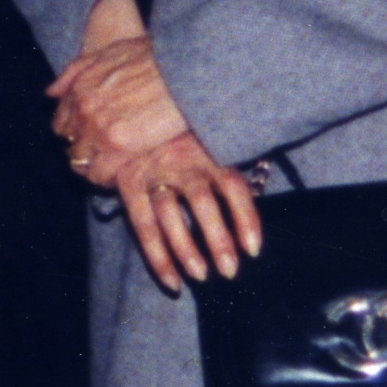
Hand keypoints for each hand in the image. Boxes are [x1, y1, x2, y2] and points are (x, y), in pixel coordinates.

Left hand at [49, 0, 190, 185]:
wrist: (184, 69)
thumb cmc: (155, 58)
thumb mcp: (108, 53)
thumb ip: (76, 72)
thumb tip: (50, 93)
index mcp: (79, 89)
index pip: (62, 124)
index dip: (78, 134)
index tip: (94, 140)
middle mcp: (83, 110)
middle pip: (71, 146)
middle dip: (86, 152)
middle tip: (107, 158)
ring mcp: (98, 129)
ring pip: (81, 163)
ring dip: (95, 168)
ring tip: (116, 170)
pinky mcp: (119, 147)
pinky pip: (100, 175)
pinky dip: (107, 179)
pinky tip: (123, 175)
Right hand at [110, 134, 266, 295]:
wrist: (129, 105)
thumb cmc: (182, 131)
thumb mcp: (207, 134)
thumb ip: (228, 158)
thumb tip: (258, 195)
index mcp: (206, 149)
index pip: (232, 185)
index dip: (245, 217)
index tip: (253, 249)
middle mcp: (181, 160)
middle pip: (202, 202)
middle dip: (217, 239)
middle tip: (230, 271)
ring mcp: (153, 172)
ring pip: (170, 216)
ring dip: (186, 250)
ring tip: (202, 276)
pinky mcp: (129, 182)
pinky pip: (143, 226)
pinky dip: (157, 257)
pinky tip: (172, 281)